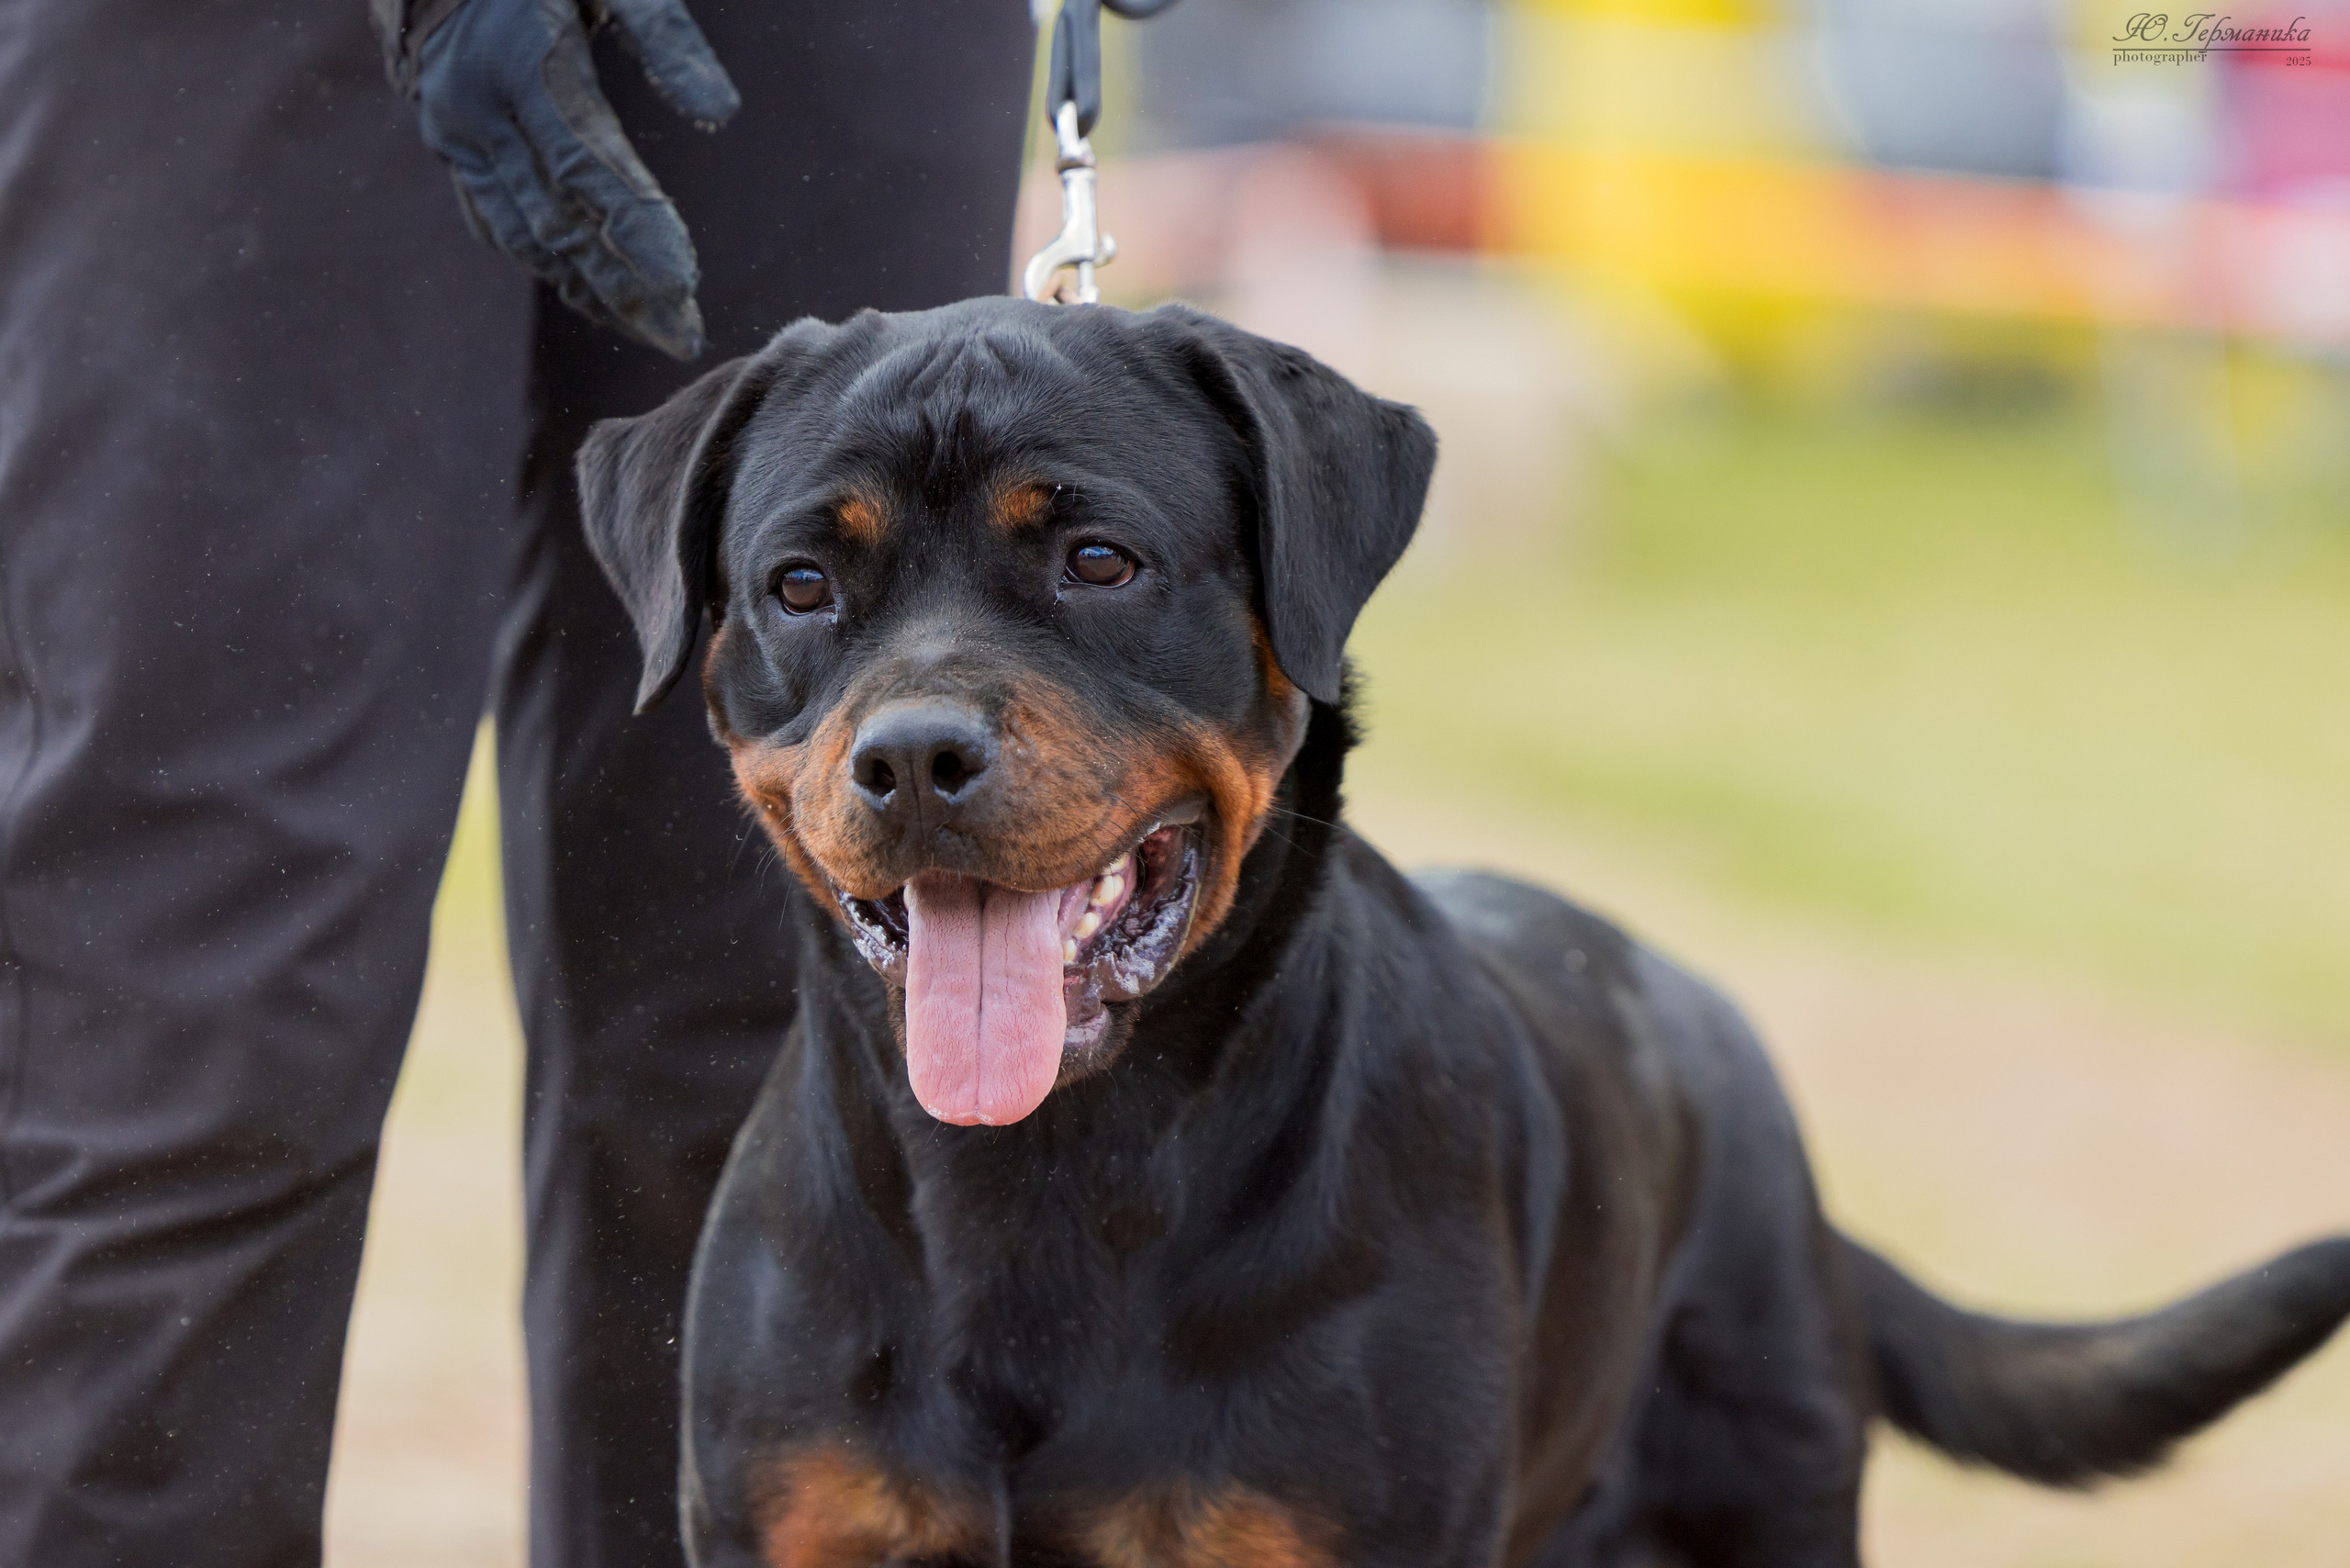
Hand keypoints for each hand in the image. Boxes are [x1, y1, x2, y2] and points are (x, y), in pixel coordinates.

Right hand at [413, 0, 738, 358]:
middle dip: (626, 286)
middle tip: (685, 338)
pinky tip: (588, 295)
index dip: (638, 231)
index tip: (686, 286)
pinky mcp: (448, 147)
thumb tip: (724, 113)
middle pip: (561, 221)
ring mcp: (455, 135)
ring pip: (526, 236)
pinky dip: (546, 263)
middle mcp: (480, 111)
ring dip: (589, 290)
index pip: (590, 168)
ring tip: (650, 332)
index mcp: (524, 65)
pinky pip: (496, 222)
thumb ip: (667, 36)